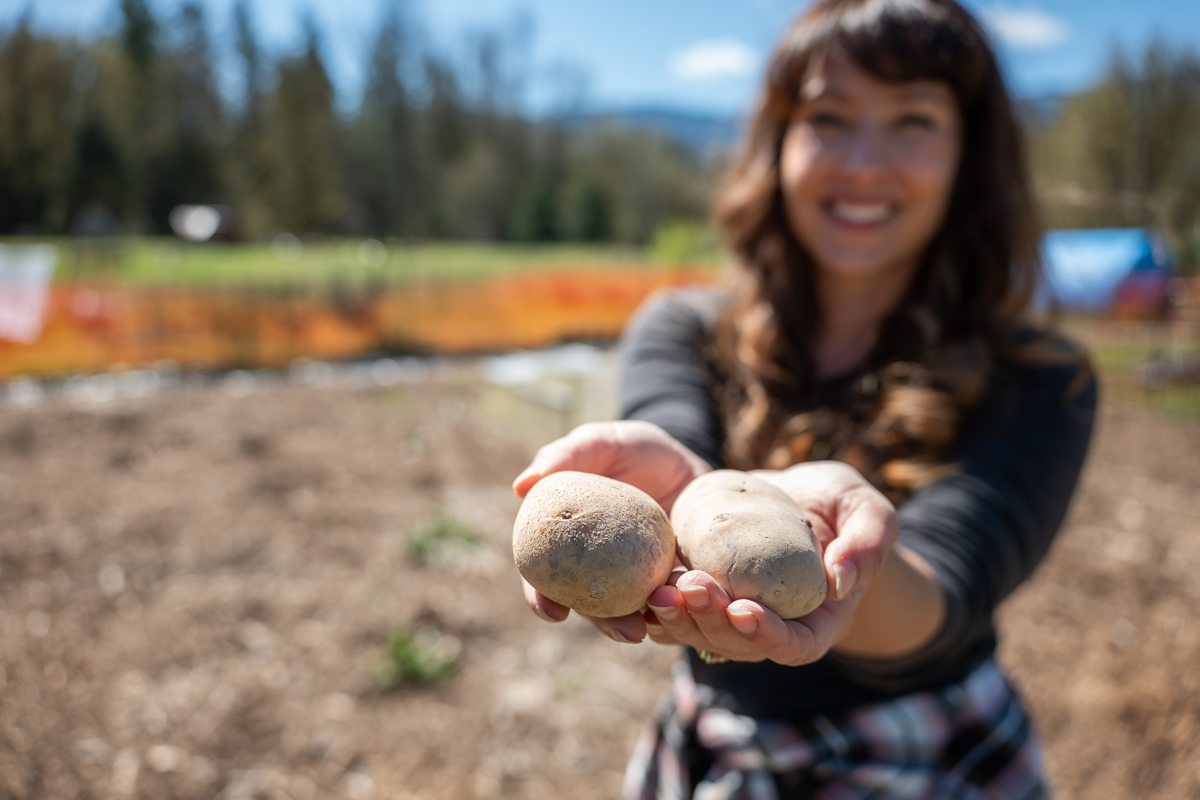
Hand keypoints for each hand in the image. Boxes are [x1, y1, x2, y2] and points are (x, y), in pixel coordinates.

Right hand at [513, 421, 711, 642]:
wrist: (690, 462)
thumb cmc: (637, 451)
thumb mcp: (602, 442)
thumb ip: (566, 456)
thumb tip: (521, 485)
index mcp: (571, 545)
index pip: (546, 577)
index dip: (542, 598)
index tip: (553, 611)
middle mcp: (602, 571)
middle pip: (594, 607)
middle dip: (607, 626)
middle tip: (627, 632)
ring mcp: (640, 580)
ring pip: (637, 613)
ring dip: (649, 624)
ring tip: (663, 626)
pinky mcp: (676, 583)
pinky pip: (676, 604)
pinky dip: (681, 609)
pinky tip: (691, 608)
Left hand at [643, 461, 896, 664]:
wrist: (800, 496)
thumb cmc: (843, 506)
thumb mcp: (869, 513)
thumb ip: (867, 544)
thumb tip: (840, 580)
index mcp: (817, 622)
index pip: (795, 645)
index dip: (767, 634)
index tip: (743, 608)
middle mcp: (771, 627)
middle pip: (738, 643)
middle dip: (711, 621)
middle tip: (689, 587)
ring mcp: (734, 616)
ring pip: (702, 633)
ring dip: (678, 618)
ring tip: (658, 590)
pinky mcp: (706, 596)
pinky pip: (679, 612)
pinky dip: (658, 606)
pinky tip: (641, 587)